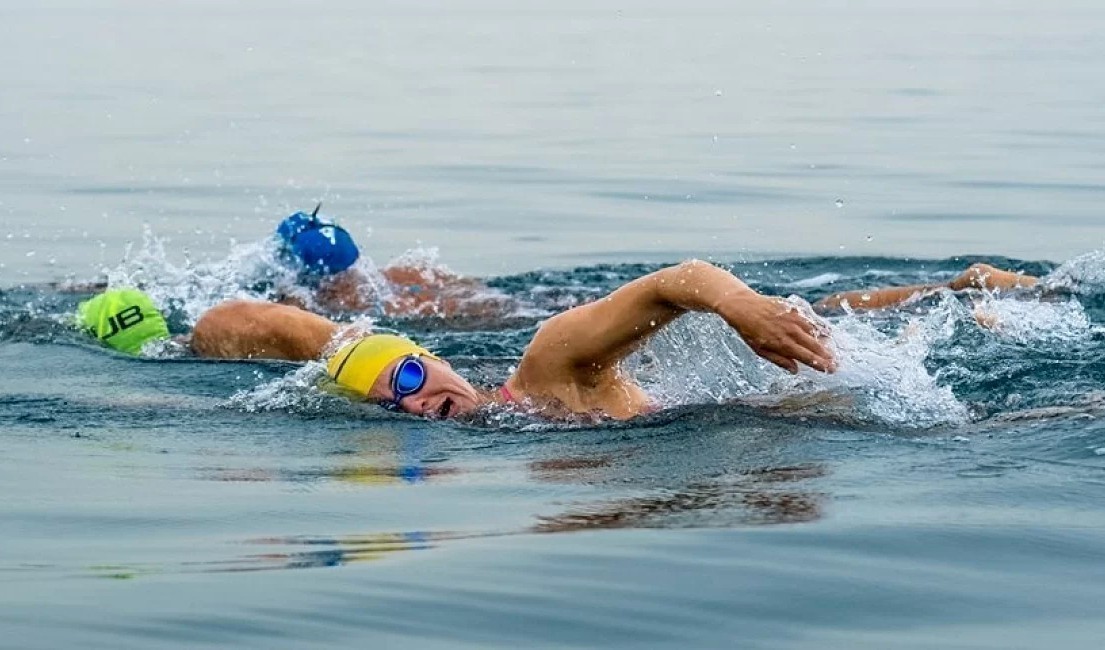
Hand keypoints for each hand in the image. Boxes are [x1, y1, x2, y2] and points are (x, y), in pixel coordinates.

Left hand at [718, 293, 835, 373]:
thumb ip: (779, 360)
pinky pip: (812, 318)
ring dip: (827, 341)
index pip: (807, 357)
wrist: (744, 306)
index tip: (831, 370)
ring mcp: (795, 318)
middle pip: (816, 346)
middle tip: (837, 363)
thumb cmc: (750, 331)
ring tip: (834, 349)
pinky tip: (826, 332)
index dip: (821, 365)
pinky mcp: (795, 308)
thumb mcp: (760, 350)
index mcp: (783, 344)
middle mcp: (792, 331)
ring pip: (817, 331)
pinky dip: (821, 326)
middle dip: (828, 355)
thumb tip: (796, 370)